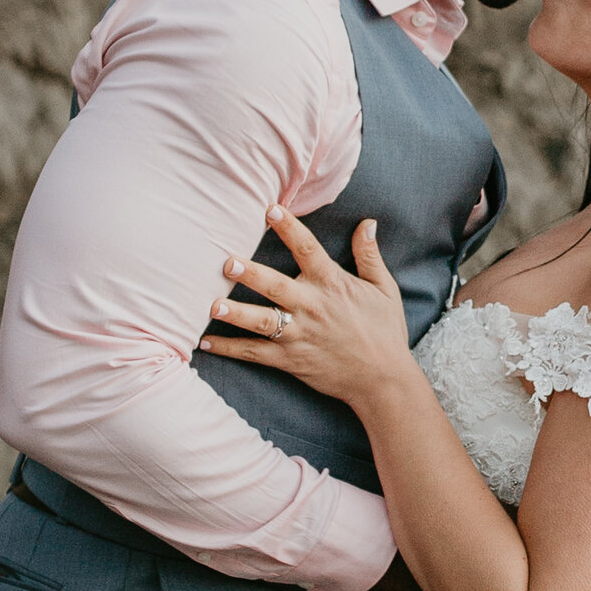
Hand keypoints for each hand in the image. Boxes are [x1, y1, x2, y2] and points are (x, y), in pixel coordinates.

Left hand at [202, 211, 416, 414]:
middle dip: (251, 274)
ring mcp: (298, 335)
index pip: (308, 250)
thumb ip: (369, 255)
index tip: (270, 210)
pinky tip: (205, 342)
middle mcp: (312, 307)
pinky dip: (230, 349)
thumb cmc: (384, 332)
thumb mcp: (384, 289)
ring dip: (235, 313)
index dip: (290, 228)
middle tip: (227, 262)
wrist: (383, 380)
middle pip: (276, 286)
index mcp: (332, 285)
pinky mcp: (289, 360)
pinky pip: (254, 353)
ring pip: (261, 321)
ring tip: (212, 305)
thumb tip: (367, 223)